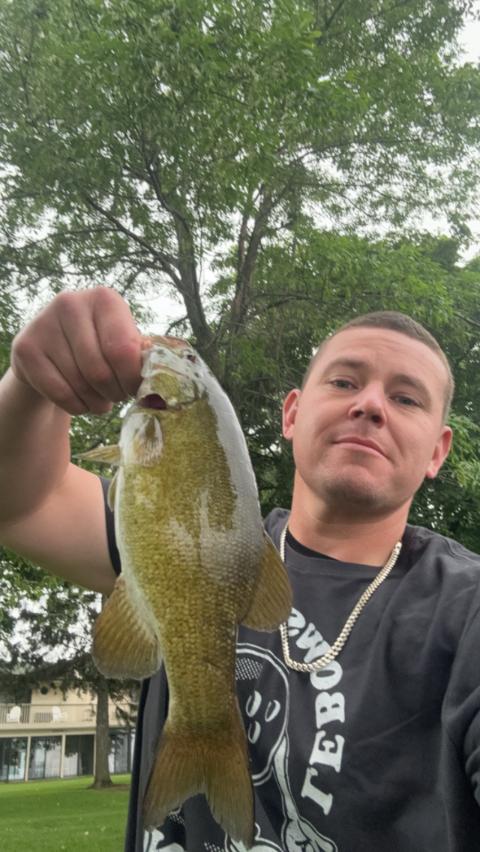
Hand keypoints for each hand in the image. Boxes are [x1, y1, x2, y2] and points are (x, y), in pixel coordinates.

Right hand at [11, 287, 142, 414]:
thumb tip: (158, 376)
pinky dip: (77, 406)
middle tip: (116, 396)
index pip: (123, 350)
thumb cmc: (98, 345)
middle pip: (100, 371)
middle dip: (114, 393)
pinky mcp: (25, 348)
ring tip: (101, 400)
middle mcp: (71, 304)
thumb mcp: (121, 340)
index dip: (132, 379)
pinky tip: (82, 402)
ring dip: (96, 403)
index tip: (135, 389)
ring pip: (80, 384)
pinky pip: (59, 393)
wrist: (52, 347)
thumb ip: (140, 354)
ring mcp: (44, 324)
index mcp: (104, 299)